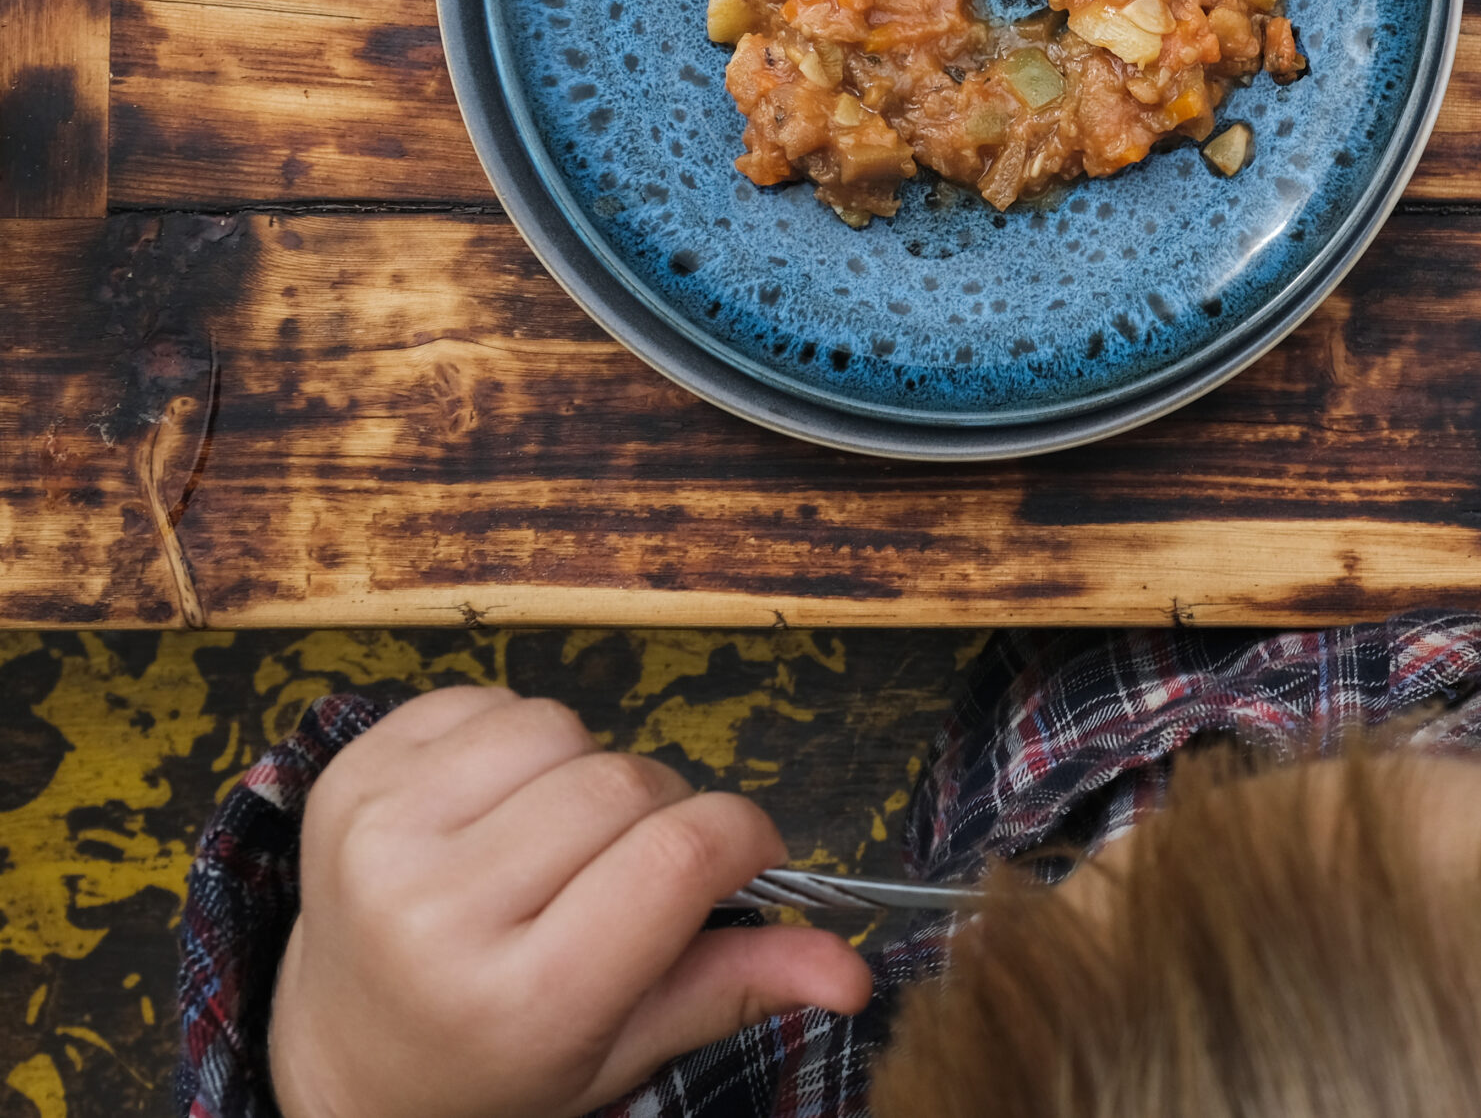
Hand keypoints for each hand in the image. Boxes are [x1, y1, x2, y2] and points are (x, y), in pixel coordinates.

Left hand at [269, 687, 870, 1117]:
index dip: (743, 837)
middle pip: (628, 785)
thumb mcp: (621, 1052)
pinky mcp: (345, 783)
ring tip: (558, 838)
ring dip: (584, 769)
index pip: (678, 856)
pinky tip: (498, 807)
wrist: (344, 1062)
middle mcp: (438, 912)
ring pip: (559, 726)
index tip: (748, 858)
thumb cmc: (495, 1062)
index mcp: (522, 996)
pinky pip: (484, 701)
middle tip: (639, 866)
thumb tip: (851, 970)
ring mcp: (381, 837)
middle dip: (665, 810)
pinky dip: (514, 741)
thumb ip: (733, 990)